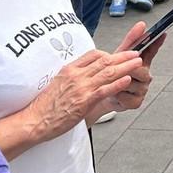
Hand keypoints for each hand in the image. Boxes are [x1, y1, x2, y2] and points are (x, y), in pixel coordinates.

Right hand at [26, 49, 142, 140]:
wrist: (33, 121)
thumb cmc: (44, 107)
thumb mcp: (57, 84)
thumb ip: (72, 78)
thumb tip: (83, 75)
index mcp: (69, 69)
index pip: (93, 54)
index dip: (109, 53)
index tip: (119, 54)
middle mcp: (76, 75)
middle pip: (104, 60)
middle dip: (123, 55)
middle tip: (136, 52)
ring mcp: (81, 87)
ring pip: (108, 72)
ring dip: (126, 65)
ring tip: (138, 62)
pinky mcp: (84, 101)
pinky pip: (104, 89)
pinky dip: (117, 83)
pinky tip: (127, 79)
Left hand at [89, 22, 164, 119]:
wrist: (102, 96)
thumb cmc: (112, 75)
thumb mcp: (118, 55)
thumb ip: (131, 40)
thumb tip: (141, 25)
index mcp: (142, 62)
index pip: (152, 50)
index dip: (158, 42)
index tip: (162, 33)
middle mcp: (145, 76)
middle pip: (140, 69)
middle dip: (127, 69)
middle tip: (118, 70)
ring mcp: (142, 89)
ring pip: (131, 83)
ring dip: (119, 82)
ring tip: (113, 82)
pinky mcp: (137, 102)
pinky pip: (126, 95)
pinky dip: (117, 93)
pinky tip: (115, 92)